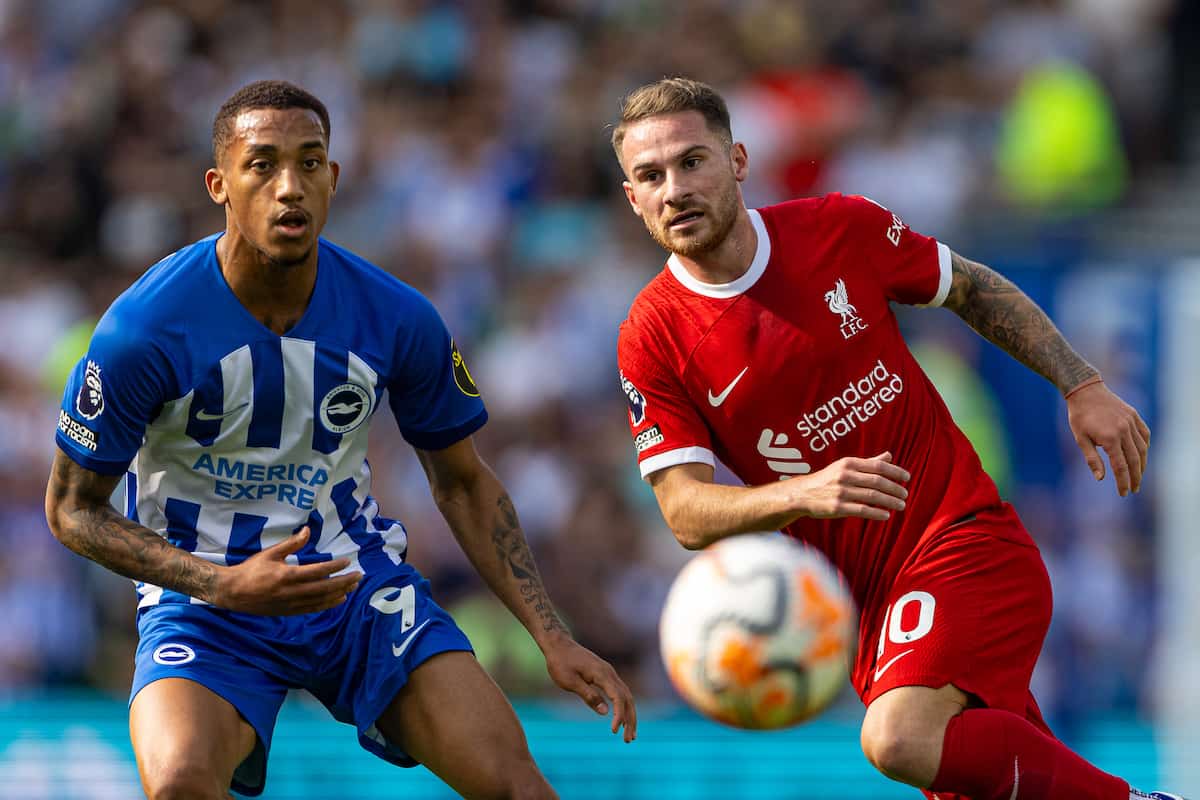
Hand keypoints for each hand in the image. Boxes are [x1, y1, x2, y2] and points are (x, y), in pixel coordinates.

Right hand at [213, 527, 362, 614]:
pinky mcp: (289, 612)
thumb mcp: (270, 553)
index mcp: (287, 575)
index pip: (318, 571)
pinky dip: (328, 605)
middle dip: (344, 582)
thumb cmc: (251, 570)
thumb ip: (291, 543)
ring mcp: (291, 604)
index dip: (334, 566)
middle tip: (359, 576)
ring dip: (339, 593)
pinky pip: (313, 609)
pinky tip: (339, 600)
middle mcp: (292, 592)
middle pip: (324, 588)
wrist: (233, 593)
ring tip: (353, 587)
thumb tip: (308, 530)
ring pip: (321, 600)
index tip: (347, 561)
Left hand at [542, 636, 637, 741]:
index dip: (619, 715)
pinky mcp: (605, 675)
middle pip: (627, 698)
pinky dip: (623, 707)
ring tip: (629, 735)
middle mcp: (609, 673)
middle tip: (629, 740)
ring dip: (629, 715)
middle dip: (630, 720)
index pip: (618, 697)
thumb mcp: (570, 682)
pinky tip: (622, 719)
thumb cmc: (560, 663)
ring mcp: (609, 673)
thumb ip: (588, 696)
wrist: (558, 644)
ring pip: (626, 696)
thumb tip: (605, 712)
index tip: (614, 731)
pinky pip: (620, 692)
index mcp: (602, 674)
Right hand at [792, 452, 909, 521]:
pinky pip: (862, 510)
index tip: (907, 478)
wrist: (802, 494)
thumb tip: (889, 456)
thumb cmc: (827, 479)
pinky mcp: (837, 507)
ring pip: (872, 496)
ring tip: (901, 505)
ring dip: (890, 501)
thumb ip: (868, 462)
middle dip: (895, 488)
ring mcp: (841, 492)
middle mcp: (845, 476)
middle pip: (877, 481)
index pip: (878, 466)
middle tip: (905, 494)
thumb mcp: (845, 466)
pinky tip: (886, 515)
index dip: (895, 471)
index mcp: (848, 463)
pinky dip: (877, 513)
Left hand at [1066, 380, 1149, 495]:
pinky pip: (1145, 435)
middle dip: (1136, 477)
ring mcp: (1131, 422)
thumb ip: (1092, 459)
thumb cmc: (1079, 416)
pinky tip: (1142, 456)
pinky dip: (1145, 447)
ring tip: (1138, 476)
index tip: (1124, 493)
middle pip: (1135, 460)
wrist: (1085, 390)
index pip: (1121, 466)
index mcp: (1110, 438)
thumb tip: (1100, 478)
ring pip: (1143, 448)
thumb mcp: (1080, 438)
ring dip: (1143, 464)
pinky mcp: (1134, 416)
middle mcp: (1124, 430)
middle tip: (1134, 489)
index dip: (1123, 482)